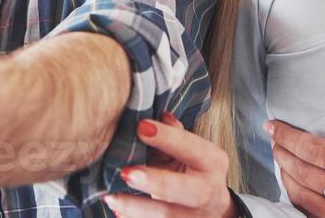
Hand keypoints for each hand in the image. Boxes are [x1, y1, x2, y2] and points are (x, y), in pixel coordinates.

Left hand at [103, 112, 236, 217]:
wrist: (212, 207)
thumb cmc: (193, 170)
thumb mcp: (190, 150)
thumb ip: (173, 134)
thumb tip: (158, 115)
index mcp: (213, 162)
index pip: (192, 147)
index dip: (168, 138)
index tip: (141, 127)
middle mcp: (210, 191)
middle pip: (186, 189)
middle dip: (156, 181)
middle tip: (126, 173)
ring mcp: (197, 216)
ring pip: (169, 215)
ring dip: (137, 208)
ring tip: (111, 198)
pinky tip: (118, 212)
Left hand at [268, 90, 324, 217]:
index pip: (318, 150)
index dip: (291, 137)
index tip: (274, 126)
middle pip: (305, 172)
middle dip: (282, 153)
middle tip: (273, 138)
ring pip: (302, 195)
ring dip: (285, 174)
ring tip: (278, 157)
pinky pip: (308, 212)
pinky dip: (295, 196)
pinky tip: (290, 182)